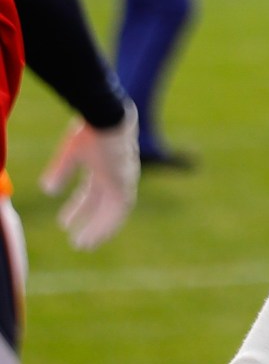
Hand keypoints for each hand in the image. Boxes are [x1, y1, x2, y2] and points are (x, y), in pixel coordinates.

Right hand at [43, 103, 141, 249]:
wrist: (107, 117)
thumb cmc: (89, 130)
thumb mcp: (70, 154)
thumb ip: (60, 172)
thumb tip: (48, 191)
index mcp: (103, 167)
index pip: (92, 194)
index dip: (79, 209)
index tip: (64, 223)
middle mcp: (116, 176)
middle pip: (103, 206)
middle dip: (89, 222)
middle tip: (75, 240)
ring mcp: (123, 180)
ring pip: (112, 213)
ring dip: (98, 229)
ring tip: (82, 245)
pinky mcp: (125, 182)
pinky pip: (119, 211)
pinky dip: (107, 224)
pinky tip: (94, 236)